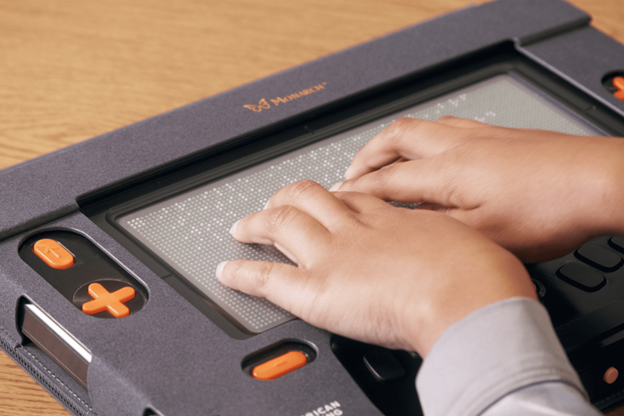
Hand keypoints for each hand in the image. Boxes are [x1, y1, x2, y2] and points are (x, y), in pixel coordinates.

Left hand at [217, 180, 535, 355]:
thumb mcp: (470, 246)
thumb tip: (453, 259)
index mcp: (394, 218)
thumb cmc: (483, 277)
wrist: (473, 300)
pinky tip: (227, 271)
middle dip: (290, 198)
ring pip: (285, 223)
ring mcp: (335, 254)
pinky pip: (270, 277)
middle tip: (278, 202)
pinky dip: (244, 272)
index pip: (353, 197)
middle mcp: (359, 228)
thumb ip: (447, 249)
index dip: (334, 195)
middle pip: (312, 199)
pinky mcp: (320, 288)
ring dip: (260, 222)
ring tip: (245, 225)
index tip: (327, 196)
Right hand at [333, 117, 623, 261]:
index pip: (386, 179)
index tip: (336, 199)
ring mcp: (477, 136)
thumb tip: (401, 225)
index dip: (356, 191)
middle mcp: (456, 145)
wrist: (595, 181)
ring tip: (381, 157)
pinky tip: (433, 150)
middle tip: (350, 173)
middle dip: (365, 156)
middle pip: (394, 138)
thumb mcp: (482, 234)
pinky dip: (423, 138)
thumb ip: (435, 228)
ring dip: (392, 142)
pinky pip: (445, 127)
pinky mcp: (496, 136)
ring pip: (419, 127)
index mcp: (446, 171)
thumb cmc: (547, 209)